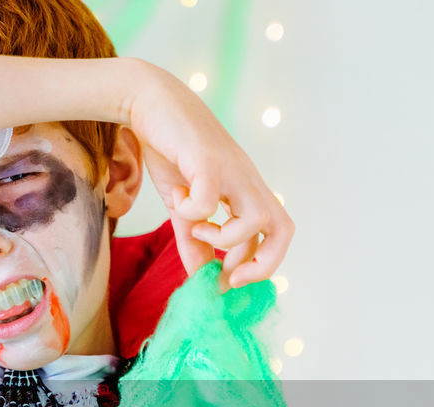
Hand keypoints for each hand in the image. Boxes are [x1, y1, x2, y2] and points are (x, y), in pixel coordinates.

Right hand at [126, 61, 294, 291]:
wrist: (150, 101)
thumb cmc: (170, 150)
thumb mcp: (182, 205)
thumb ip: (193, 239)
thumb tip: (201, 277)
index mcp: (246, 191)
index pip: (276, 234)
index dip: (259, 265)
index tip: (227, 279)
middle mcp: (246, 181)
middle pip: (283, 229)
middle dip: (262, 264)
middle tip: (228, 276)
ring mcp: (230, 169)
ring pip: (256, 219)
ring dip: (222, 237)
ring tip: (193, 225)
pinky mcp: (206, 159)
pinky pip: (210, 200)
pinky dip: (193, 211)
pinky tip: (177, 198)